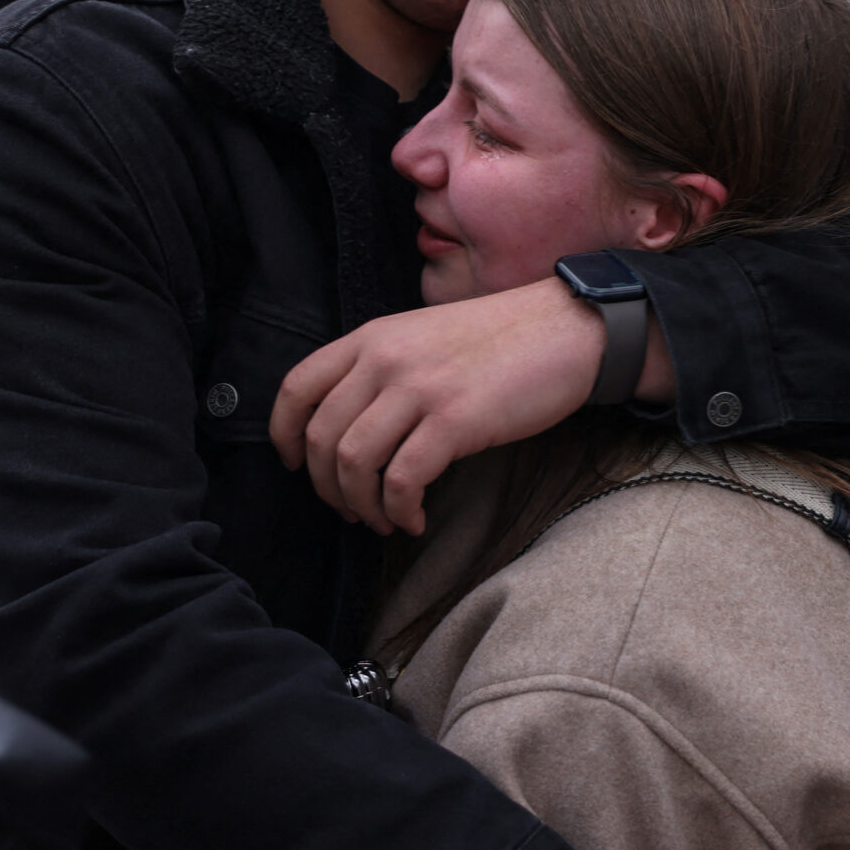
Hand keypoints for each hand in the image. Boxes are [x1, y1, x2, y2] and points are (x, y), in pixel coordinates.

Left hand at [274, 278, 604, 535]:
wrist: (566, 329)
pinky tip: (414, 519)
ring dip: (361, 506)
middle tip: (350, 509)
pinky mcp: (454, 420)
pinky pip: (402, 480)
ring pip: (354, 464)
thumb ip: (382, 368)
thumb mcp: (423, 337)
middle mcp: (385, 359)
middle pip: (321, 437)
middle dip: (327, 487)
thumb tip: (351, 428)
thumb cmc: (500, 340)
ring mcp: (418, 388)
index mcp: (372, 336)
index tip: (294, 465)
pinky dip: (399, 511)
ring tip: (382, 520)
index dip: (284, 434)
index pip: (297, 387)